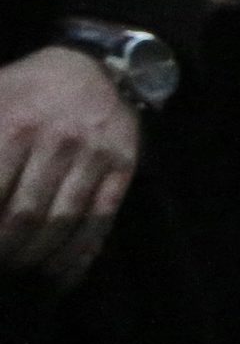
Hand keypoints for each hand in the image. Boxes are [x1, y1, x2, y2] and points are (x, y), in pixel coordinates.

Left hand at [0, 45, 135, 287]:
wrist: (91, 64)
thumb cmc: (23, 90)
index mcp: (13, 125)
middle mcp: (56, 141)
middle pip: (26, 215)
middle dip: (4, 252)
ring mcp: (94, 155)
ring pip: (64, 223)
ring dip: (36, 260)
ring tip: (17, 276)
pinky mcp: (123, 166)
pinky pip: (101, 220)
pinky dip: (78, 256)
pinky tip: (58, 278)